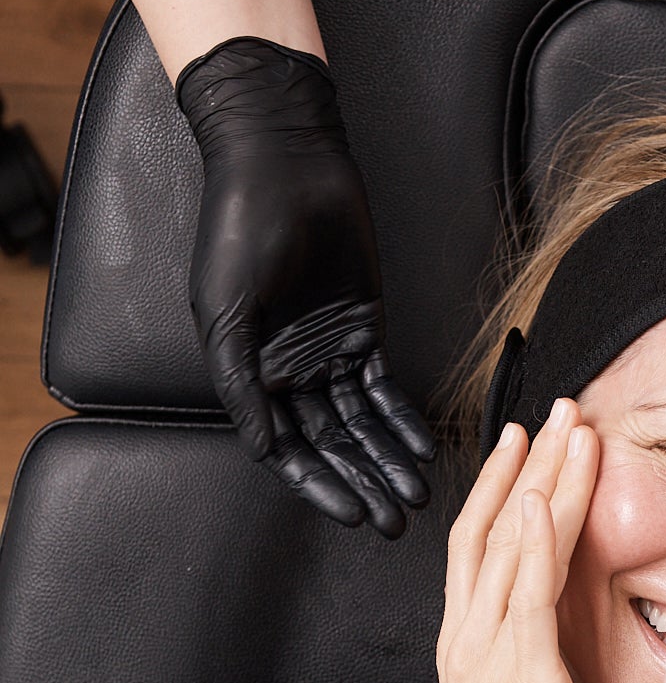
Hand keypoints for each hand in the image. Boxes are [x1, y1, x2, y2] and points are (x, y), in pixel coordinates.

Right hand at [176, 37, 434, 537]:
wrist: (282, 160)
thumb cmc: (239, 225)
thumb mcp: (226, 310)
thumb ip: (244, 384)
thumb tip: (264, 445)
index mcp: (249, 374)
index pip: (287, 449)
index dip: (320, 486)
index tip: (351, 516)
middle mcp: (288, 371)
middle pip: (330, 446)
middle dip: (362, 485)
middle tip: (393, 522)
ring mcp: (326, 352)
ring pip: (362, 425)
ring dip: (387, 462)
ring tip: (414, 496)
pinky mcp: (362, 329)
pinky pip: (385, 388)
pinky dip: (403, 420)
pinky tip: (421, 450)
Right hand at [435, 395, 598, 682]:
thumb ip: (525, 660)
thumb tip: (548, 634)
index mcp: (468, 641)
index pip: (480, 544)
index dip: (501, 487)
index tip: (524, 443)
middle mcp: (471, 635)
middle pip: (493, 527)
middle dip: (526, 464)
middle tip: (555, 410)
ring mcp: (491, 650)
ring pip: (512, 545)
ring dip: (541, 482)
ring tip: (567, 431)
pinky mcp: (522, 673)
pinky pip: (523, 596)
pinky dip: (531, 545)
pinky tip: (542, 504)